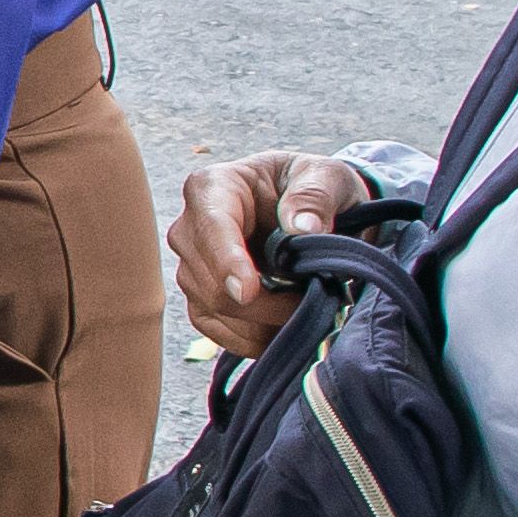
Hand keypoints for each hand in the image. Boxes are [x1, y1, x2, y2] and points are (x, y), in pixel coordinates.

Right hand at [171, 148, 379, 358]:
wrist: (308, 210)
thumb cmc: (312, 186)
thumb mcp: (326, 177)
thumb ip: (316, 196)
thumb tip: (302, 227)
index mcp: (214, 187)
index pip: (211, 226)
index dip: (227, 262)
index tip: (249, 292)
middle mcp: (191, 227)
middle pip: (209, 280)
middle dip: (261, 304)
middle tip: (311, 303)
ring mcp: (192, 265)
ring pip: (212, 308)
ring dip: (260, 323)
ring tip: (302, 313)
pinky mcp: (201, 296)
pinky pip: (214, 328)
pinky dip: (249, 339)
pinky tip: (279, 333)